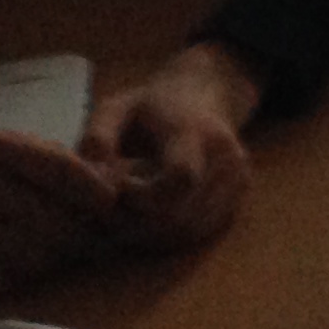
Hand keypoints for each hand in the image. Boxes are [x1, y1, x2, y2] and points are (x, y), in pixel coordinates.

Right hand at [0, 124, 123, 293]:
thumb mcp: (17, 149)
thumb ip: (63, 164)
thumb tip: (115, 187)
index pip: (60, 169)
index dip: (92, 190)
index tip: (110, 203)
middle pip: (48, 220)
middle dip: (78, 233)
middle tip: (91, 239)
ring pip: (26, 254)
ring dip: (52, 259)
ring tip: (61, 253)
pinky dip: (18, 276)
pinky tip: (23, 265)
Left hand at [82, 42, 255, 256]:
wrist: (204, 95)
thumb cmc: (150, 106)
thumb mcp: (117, 108)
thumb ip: (98, 137)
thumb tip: (92, 178)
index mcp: (195, 131)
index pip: (180, 180)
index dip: (142, 196)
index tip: (119, 185)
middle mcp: (225, 157)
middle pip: (180, 214)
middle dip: (137, 221)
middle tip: (113, 206)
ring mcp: (236, 178)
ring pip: (188, 230)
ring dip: (149, 232)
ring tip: (129, 209)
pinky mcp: (237, 195)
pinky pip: (198, 232)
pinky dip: (167, 233)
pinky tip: (150, 213)